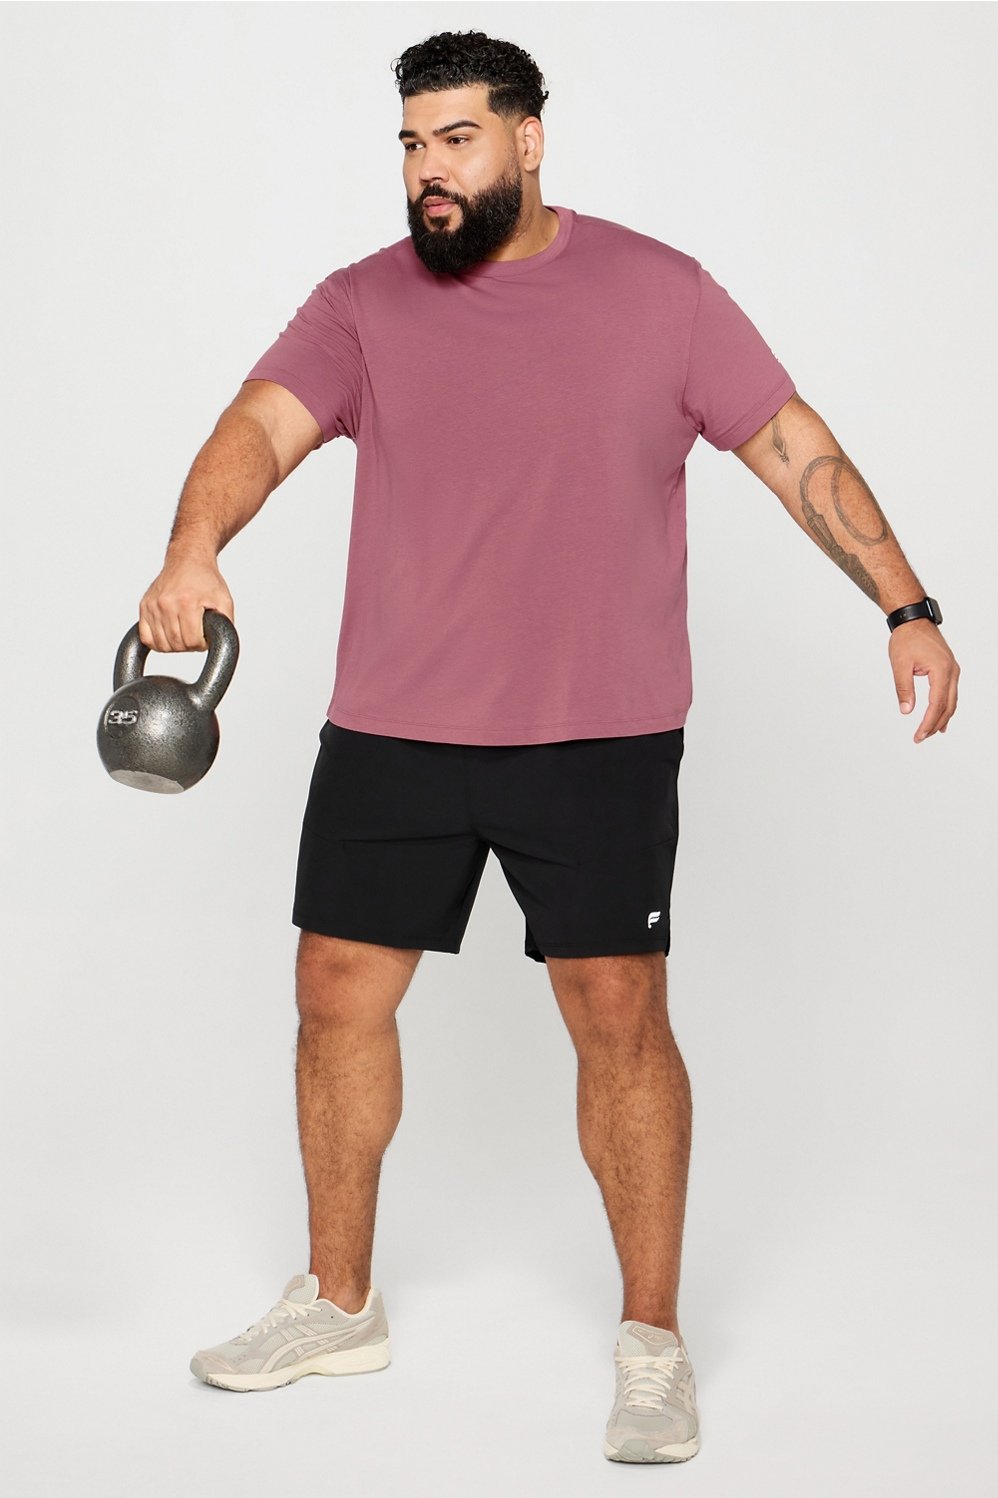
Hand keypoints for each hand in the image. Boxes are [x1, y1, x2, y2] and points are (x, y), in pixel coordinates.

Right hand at [139, 553, 233, 652]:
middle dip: (190, 645)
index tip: (204, 637)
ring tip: (184, 633)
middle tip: (196, 634)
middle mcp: (166, 603)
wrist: (188, 560)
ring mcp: (153, 605)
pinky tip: (168, 635)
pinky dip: (157, 642)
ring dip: (175, 645)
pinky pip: (146, 637)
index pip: (192, 641)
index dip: (201, 644)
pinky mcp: (144, 606)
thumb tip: (221, 644)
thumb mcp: (224, 600)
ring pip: (161, 644)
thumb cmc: (206, 579)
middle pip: (176, 644)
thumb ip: (225, 624)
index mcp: (187, 602)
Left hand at [888, 619, 958, 742]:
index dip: (928, 723)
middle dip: (935, 724)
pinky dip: (945, 706)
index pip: (937, 705)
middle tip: (921, 737)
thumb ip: (903, 689)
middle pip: (948, 706)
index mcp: (941, 671)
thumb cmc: (906, 638)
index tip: (918, 735)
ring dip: (942, 717)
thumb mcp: (900, 665)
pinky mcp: (949, 668)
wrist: (913, 619)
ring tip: (931, 732)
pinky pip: (951, 692)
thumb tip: (906, 710)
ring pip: (952, 700)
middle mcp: (952, 671)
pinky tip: (941, 716)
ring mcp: (952, 669)